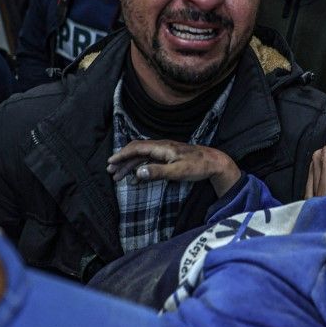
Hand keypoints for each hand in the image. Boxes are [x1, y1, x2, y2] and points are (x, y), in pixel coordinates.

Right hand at [107, 140, 240, 196]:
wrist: (214, 163)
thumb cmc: (198, 167)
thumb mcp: (177, 171)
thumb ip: (157, 172)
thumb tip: (138, 172)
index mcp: (162, 148)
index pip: (137, 148)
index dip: (122, 155)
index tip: (111, 162)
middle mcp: (161, 147)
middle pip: (137, 152)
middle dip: (123, 161)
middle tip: (110, 171)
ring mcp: (165, 152)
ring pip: (142, 157)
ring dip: (130, 166)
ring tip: (118, 177)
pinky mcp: (169, 158)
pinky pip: (150, 162)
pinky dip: (141, 169)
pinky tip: (136, 179)